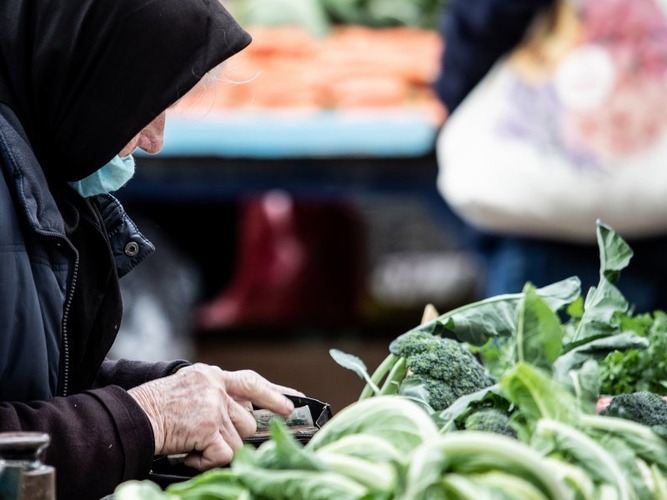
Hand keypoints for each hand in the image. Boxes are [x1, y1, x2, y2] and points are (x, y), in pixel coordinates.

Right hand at [128, 363, 300, 469]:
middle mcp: (216, 388)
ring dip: (214, 451)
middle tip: (204, 438)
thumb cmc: (153, 407)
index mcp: (212, 376)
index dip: (273, 395)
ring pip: (237, 442)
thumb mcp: (187, 387)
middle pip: (247, 422)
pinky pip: (224, 455)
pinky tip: (188, 453)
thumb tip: (242, 415)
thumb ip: (214, 395)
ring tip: (190, 444)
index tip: (289, 406)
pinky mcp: (209, 427)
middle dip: (231, 437)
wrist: (131, 416)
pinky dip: (206, 462)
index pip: (251, 382)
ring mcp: (214, 407)